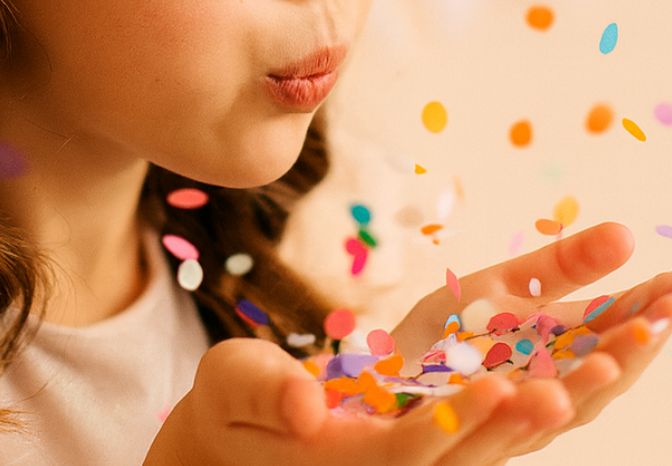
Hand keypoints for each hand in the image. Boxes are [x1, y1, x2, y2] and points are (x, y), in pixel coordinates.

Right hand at [143, 336, 579, 465]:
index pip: (409, 449)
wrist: (234, 446)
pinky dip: (523, 412)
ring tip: (599, 369)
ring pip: (485, 454)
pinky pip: (481, 440)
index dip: (457, 421)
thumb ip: (263, 389)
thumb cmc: (226, 408)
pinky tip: (563, 374)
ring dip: (540, 417)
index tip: (501, 385)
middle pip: (466, 459)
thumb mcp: (228, 384)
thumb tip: (306, 403)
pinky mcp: (418, 452)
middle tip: (580, 379)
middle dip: (523, 422)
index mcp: (339, 464)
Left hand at [391, 222, 671, 454]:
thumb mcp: (506, 288)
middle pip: (592, 384)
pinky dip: (499, 410)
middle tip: (658, 322)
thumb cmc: (449, 335)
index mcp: (556, 359)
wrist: (382, 374)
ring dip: (580, 391)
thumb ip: (564, 268)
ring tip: (609, 364)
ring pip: (545, 416)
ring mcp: (496, 421)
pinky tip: (515, 388)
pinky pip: (472, 426)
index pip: (609, 338)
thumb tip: (627, 233)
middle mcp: (538, 396)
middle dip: (626, 355)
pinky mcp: (443, 432)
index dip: (643, 317)